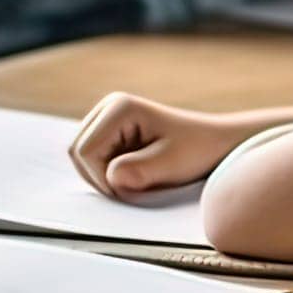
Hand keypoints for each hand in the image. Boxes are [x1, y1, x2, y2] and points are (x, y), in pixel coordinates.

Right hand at [69, 93, 247, 199]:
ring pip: (82, 160)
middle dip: (102, 177)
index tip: (138, 185)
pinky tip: (138, 172)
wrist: (216, 143)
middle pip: (77, 154)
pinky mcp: (109, 132)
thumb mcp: (170, 164)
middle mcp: (108, 106)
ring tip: (141, 178)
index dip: (104, 178)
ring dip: (106, 177)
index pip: (85, 152)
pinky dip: (110, 174)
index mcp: (119, 107)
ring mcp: (106, 119)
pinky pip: (93, 161)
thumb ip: (139, 171)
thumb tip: (112, 177)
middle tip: (139, 185)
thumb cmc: (197, 151)